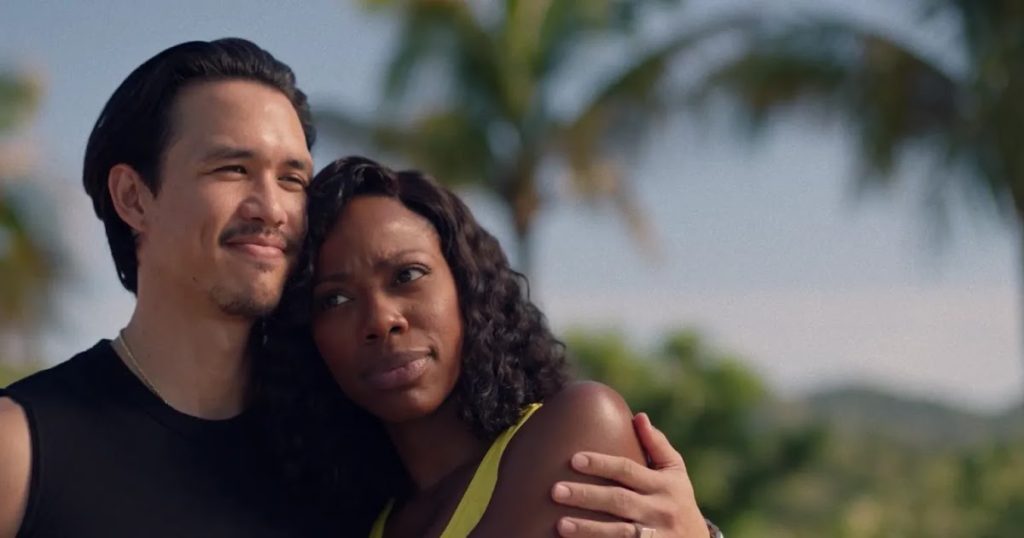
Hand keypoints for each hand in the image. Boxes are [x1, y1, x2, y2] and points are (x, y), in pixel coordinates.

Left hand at [550, 413, 707, 536]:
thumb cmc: (678, 500)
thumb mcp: (676, 473)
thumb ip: (657, 445)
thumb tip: (638, 417)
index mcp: (664, 484)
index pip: (628, 470)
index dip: (601, 464)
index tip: (574, 459)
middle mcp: (660, 510)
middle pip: (618, 501)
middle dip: (586, 495)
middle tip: (556, 490)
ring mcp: (655, 536)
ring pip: (618, 532)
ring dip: (587, 529)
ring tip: (560, 524)